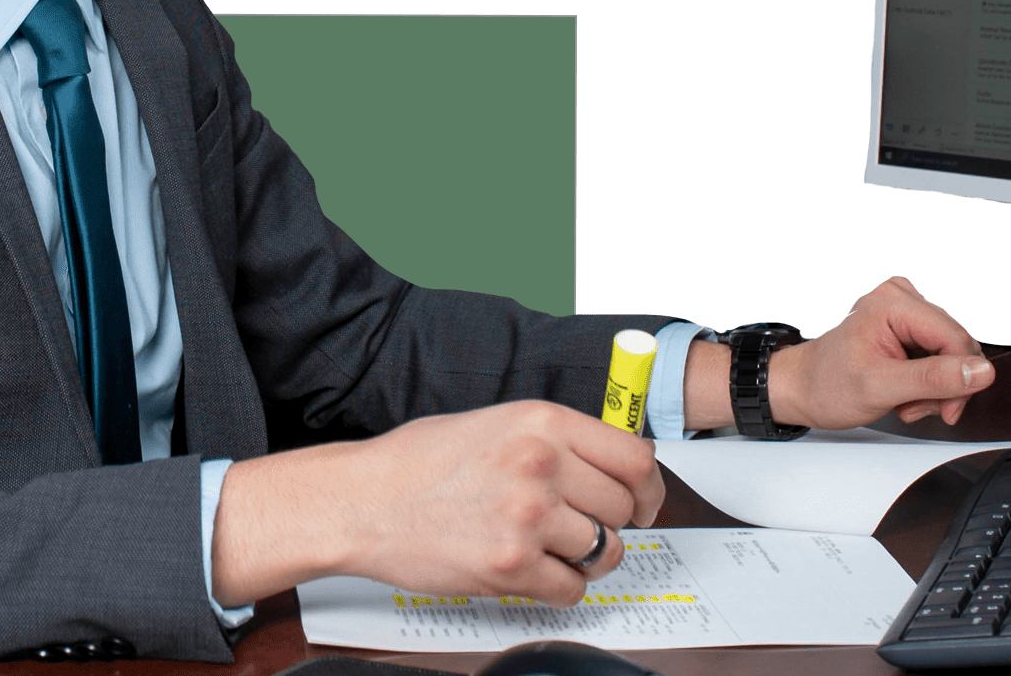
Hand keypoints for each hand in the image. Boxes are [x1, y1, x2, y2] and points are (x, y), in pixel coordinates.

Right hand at [339, 401, 663, 605]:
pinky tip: (530, 572)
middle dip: (612, 524)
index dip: (647, 488)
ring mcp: (528, 516)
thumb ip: (554, 440)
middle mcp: (541, 463)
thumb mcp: (495, 423)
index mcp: (542, 421)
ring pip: (605, 551)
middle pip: (625, 508)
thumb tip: (608, 466)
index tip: (643, 503)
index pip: (635, 458)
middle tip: (585, 530)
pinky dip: (558, 588)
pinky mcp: (511, 566)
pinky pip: (571, 589)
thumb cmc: (418, 463)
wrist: (363, 500)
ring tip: (549, 550)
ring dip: (585, 559)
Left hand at [770, 276, 994, 429]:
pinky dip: (928, 383)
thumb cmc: (827, 384)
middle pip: (958, 346)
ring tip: (904, 401)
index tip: (946, 409)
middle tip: (914, 406)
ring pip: (952, 355)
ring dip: (935, 389)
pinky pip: (940, 356)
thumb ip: (933, 379)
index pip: (957, 339)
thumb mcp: (880, 388)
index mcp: (891, 303)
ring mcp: (904, 310)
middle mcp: (900, 297)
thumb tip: (981, 371)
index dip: (960, 379)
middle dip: (943, 386)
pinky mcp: (907, 326)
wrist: (804, 388)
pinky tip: (905, 392)